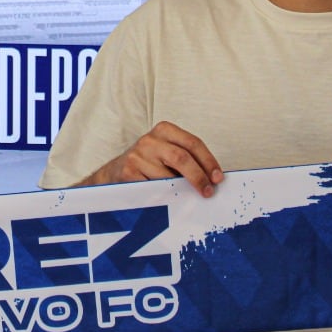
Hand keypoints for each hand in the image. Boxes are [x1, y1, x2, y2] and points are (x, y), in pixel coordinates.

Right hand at [89, 121, 223, 196]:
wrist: (114, 173)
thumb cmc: (149, 164)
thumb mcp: (167, 153)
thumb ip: (187, 159)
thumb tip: (212, 178)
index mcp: (164, 130)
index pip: (192, 143)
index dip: (208, 161)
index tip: (218, 178)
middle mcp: (149, 140)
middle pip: (181, 158)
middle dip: (199, 177)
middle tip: (208, 192)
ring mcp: (137, 156)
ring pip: (167, 177)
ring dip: (180, 190)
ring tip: (185, 198)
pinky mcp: (128, 172)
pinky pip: (153, 189)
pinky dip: (164, 197)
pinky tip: (167, 200)